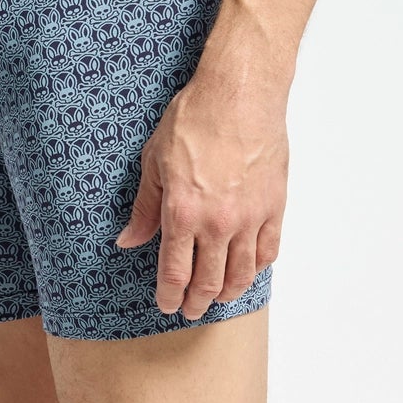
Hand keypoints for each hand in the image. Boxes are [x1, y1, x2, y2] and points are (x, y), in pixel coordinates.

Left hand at [114, 71, 287, 318]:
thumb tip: (129, 241)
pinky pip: (268, 252)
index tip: (166, 304)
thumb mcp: (155, 159)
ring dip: (227, 292)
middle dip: (196, 302)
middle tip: (190, 308)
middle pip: (209, 282)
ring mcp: (249, 217)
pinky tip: (248, 269)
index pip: (175, 272)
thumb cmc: (195, 118)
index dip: (169, 295)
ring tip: (218, 296)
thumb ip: (145, 207)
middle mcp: (217, 223)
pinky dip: (257, 268)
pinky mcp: (274, 206)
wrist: (239, 94)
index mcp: (183, 212)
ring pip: (240, 274)